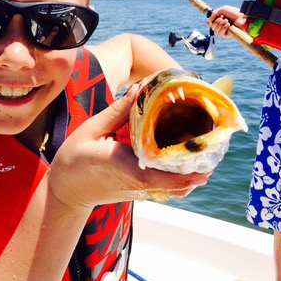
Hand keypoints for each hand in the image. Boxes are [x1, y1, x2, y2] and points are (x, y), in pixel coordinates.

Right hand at [49, 87, 208, 209]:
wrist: (66, 191)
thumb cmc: (74, 160)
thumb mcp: (90, 129)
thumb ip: (118, 111)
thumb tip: (142, 88)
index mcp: (123, 165)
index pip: (160, 175)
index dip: (186, 172)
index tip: (206, 159)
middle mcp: (137, 182)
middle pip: (178, 184)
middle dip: (198, 167)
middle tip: (215, 143)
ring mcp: (141, 190)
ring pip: (177, 189)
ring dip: (193, 174)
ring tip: (206, 149)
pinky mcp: (142, 191)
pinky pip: (168, 187)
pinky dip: (182, 177)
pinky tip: (187, 158)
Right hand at [207, 6, 246, 36]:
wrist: (242, 17)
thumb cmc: (234, 12)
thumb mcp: (222, 9)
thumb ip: (213, 14)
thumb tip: (208, 22)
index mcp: (219, 20)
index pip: (210, 23)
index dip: (210, 21)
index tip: (215, 17)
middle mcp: (221, 26)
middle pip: (212, 27)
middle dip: (216, 22)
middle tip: (223, 18)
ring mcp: (224, 31)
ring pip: (215, 30)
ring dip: (220, 24)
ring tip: (227, 21)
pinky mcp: (227, 35)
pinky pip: (220, 33)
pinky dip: (223, 28)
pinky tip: (228, 25)